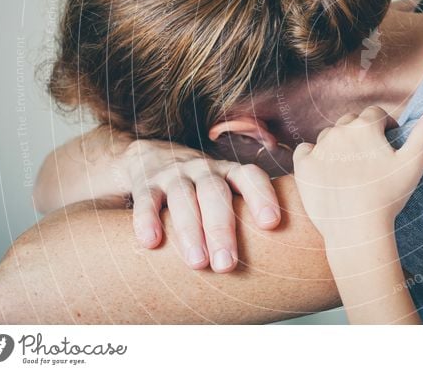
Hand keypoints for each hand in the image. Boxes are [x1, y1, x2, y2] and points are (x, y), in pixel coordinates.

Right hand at [124, 139, 280, 271]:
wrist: (151, 157)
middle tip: (227, 265)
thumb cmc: (202, 189)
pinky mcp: (146, 183)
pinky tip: (151, 242)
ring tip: (198, 263)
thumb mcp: (224, 192)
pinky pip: (147, 200)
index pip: (249, 176)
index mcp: (229, 172)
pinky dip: (147, 219)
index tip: (271, 223)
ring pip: (183, 197)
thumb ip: (243, 216)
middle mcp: (204, 170)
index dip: (262, 195)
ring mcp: (174, 175)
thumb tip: (276, 260)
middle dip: (222, 229)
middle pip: (214, 193)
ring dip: (190, 230)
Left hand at [292, 104, 422, 246]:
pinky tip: (324, 169)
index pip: (375, 114)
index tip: (390, 139)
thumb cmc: (388, 196)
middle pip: (351, 122)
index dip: (385, 125)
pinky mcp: (303, 167)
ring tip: (350, 165)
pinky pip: (305, 151)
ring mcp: (319, 148)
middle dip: (361, 132)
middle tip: (370, 155)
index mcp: (365, 126)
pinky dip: (314, 156)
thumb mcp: (414, 163)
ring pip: (329, 136)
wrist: (356, 228)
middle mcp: (339, 131)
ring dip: (339, 144)